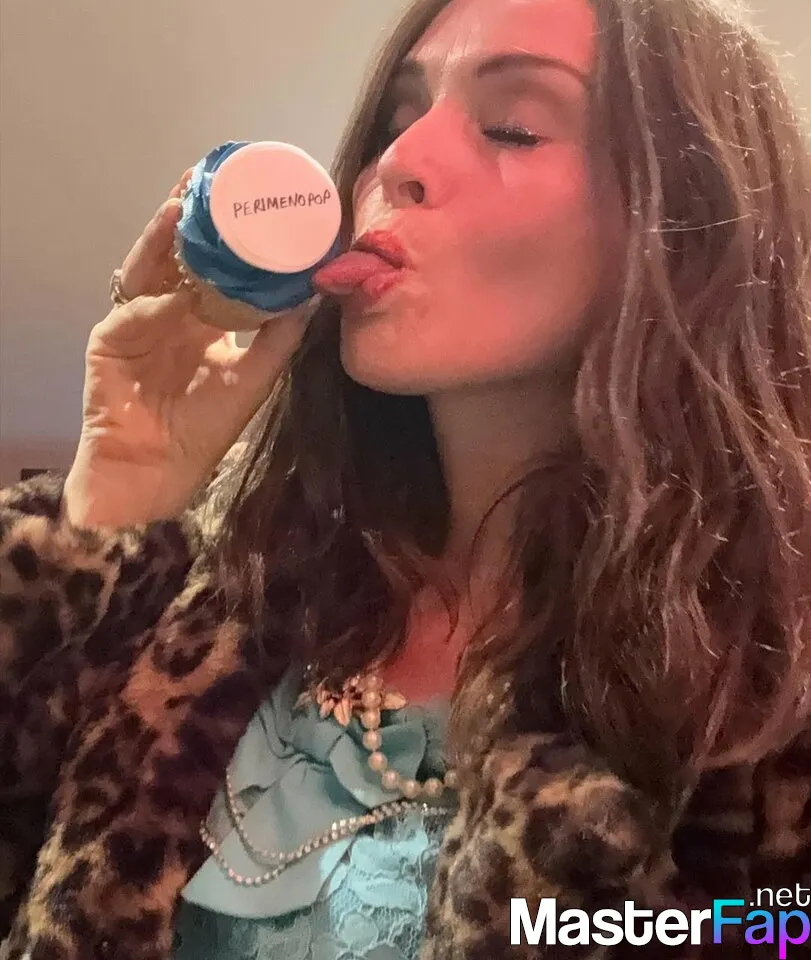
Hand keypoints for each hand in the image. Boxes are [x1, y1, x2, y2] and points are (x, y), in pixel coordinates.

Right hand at [63, 171, 308, 528]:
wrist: (158, 472)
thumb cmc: (203, 430)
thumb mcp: (252, 379)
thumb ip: (279, 340)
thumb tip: (313, 298)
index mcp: (200, 319)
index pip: (212, 266)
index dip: (227, 237)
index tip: (249, 200)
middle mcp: (168, 312)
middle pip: (177, 254)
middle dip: (191, 216)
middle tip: (210, 176)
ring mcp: (137, 322)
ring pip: (149, 269)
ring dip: (164, 238)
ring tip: (182, 201)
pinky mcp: (109, 342)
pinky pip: (134, 315)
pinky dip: (157, 307)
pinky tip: (178, 298)